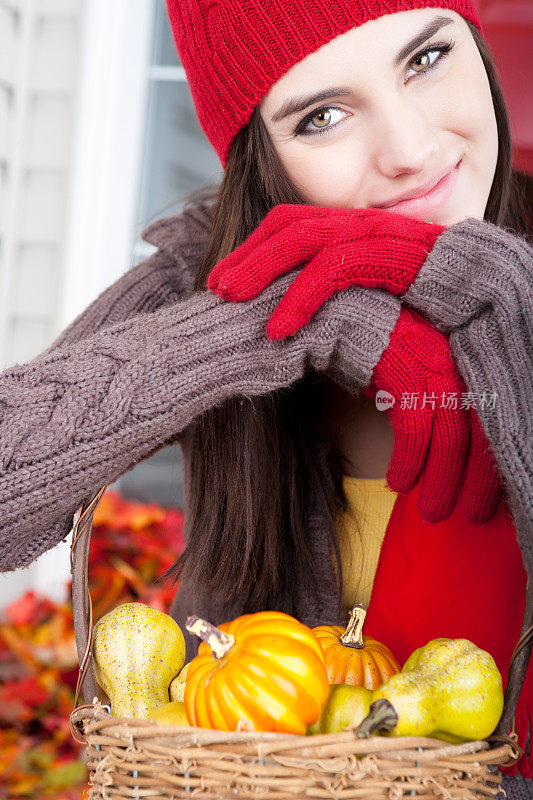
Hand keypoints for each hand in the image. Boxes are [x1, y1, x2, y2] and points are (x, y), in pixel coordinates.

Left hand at [207, 204, 445, 339]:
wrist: (482, 295)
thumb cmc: (429, 300)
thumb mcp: (372, 296)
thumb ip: (339, 299)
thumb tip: (304, 329)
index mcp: (352, 229)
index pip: (292, 225)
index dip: (255, 248)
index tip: (227, 279)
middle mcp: (360, 223)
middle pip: (288, 225)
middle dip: (246, 256)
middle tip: (215, 287)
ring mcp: (375, 233)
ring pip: (302, 240)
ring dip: (260, 271)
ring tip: (229, 300)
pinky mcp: (389, 254)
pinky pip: (332, 270)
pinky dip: (299, 299)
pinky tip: (278, 329)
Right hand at [363, 306, 502, 523]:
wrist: (352, 316)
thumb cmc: (388, 351)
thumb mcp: (424, 377)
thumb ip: (441, 406)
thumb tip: (450, 453)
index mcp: (472, 369)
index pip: (498, 423)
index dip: (495, 465)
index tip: (491, 498)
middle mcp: (462, 367)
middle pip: (484, 434)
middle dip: (481, 482)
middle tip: (474, 516)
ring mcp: (436, 369)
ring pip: (451, 438)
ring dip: (442, 481)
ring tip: (433, 512)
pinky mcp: (406, 374)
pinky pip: (414, 430)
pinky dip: (408, 463)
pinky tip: (399, 484)